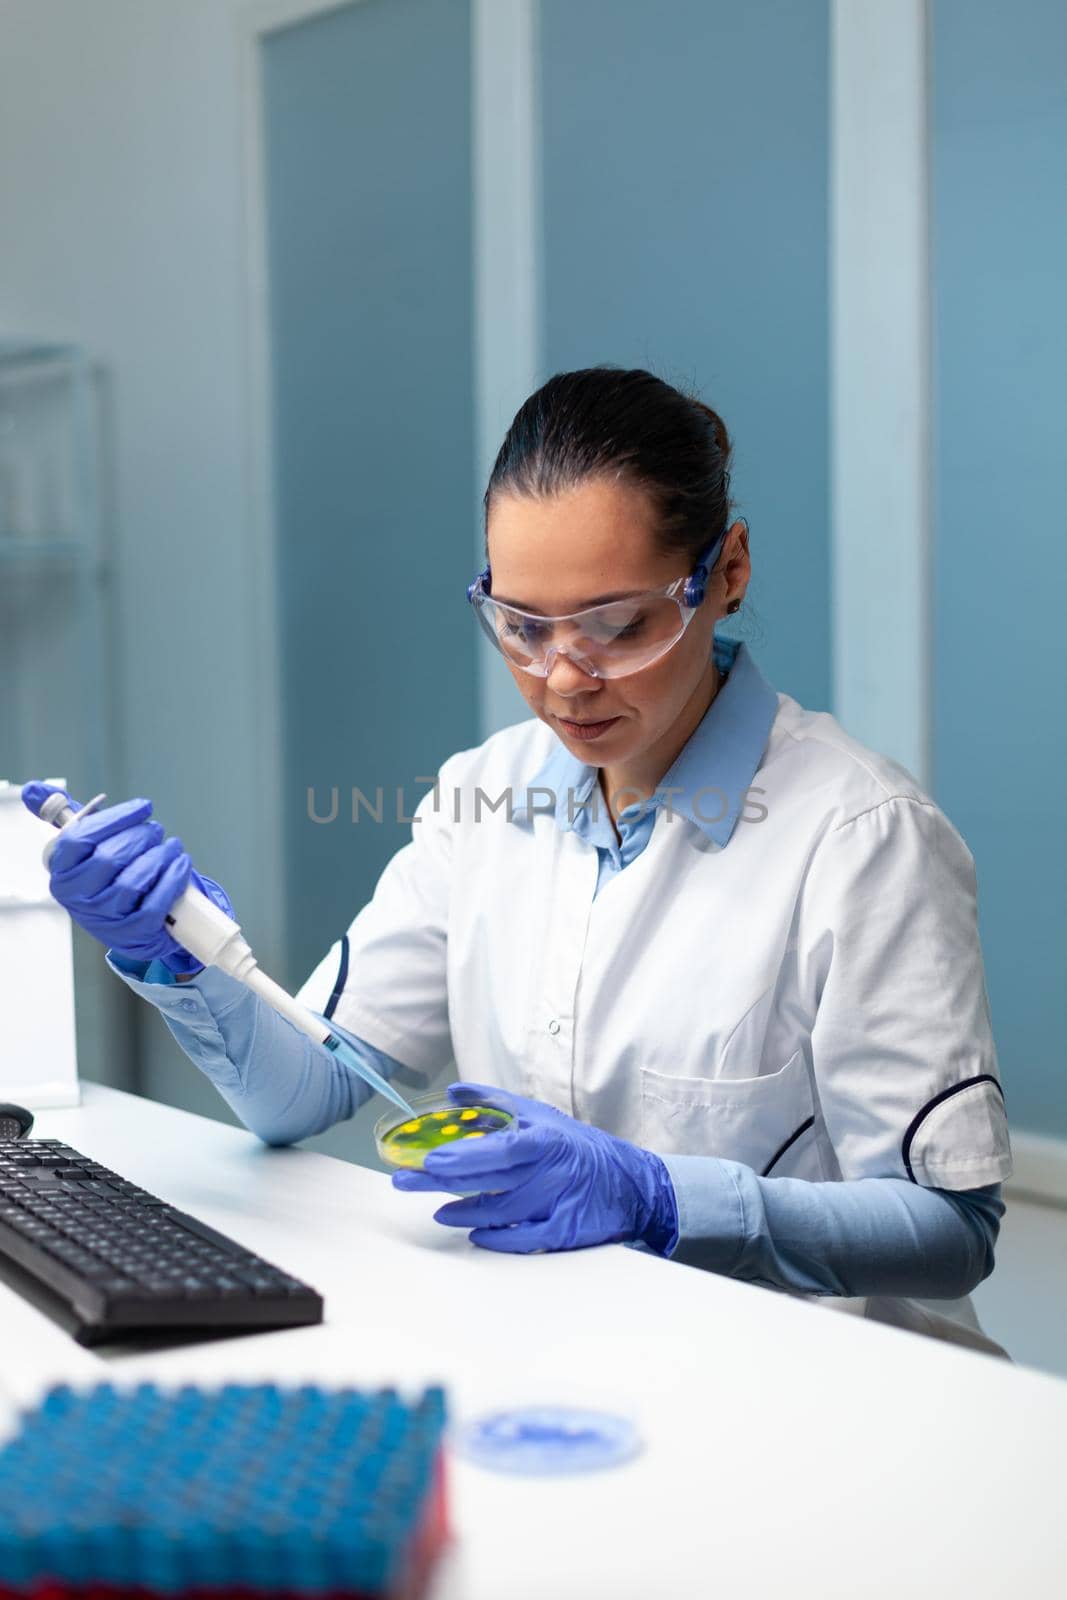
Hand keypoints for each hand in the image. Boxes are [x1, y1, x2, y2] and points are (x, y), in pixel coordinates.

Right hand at [21, 782, 233, 975]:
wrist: (130, 926)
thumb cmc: (109, 878)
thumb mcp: (87, 850)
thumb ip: (68, 818)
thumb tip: (35, 789)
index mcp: (62, 871)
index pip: (80, 838)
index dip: (115, 818)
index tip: (143, 807)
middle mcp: (78, 897)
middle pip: (109, 858)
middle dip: (140, 837)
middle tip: (156, 831)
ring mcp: (104, 917)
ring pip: (132, 881)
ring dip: (159, 857)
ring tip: (171, 847)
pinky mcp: (132, 933)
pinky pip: (154, 904)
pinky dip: (172, 879)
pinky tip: (180, 864)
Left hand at [392, 1081, 678, 1254]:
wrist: (629, 1182)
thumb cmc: (578, 1146)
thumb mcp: (540, 1114)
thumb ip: (495, 1101)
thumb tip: (454, 1091)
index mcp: (544, 1140)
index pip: (499, 1149)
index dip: (464, 1155)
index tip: (430, 1158)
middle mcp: (550, 1172)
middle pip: (487, 1182)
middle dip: (440, 1182)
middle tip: (405, 1181)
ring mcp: (556, 1205)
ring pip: (498, 1213)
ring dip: (462, 1212)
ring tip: (439, 1210)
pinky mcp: (563, 1232)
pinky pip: (521, 1239)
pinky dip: (494, 1237)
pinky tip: (474, 1233)